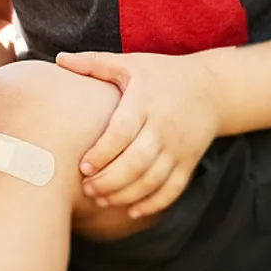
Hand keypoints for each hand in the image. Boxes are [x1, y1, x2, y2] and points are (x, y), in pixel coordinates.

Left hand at [53, 50, 219, 218]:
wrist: (211, 88)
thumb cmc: (160, 75)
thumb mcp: (130, 64)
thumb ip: (94, 64)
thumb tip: (59, 59)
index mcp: (145, 102)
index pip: (123, 131)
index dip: (103, 152)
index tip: (82, 167)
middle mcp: (164, 127)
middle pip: (137, 161)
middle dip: (110, 180)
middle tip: (86, 189)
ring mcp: (179, 148)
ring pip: (153, 180)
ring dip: (126, 195)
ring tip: (100, 199)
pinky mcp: (189, 162)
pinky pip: (173, 190)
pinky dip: (153, 204)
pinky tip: (131, 212)